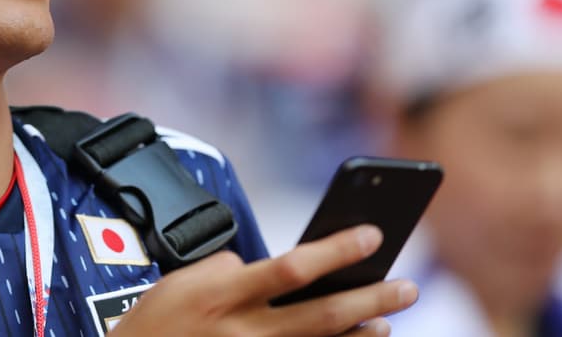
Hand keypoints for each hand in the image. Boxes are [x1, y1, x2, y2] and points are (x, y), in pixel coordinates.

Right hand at [112, 225, 416, 335]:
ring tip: (389, 320)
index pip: (292, 269)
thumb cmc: (155, 323)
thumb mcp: (181, 281)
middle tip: (407, 285)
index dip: (336, 251)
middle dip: (370, 298)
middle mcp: (245, 332)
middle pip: (322, 315)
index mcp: (224, 296)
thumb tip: (260, 268)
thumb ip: (226, 269)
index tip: (370, 234)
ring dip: (361, 335)